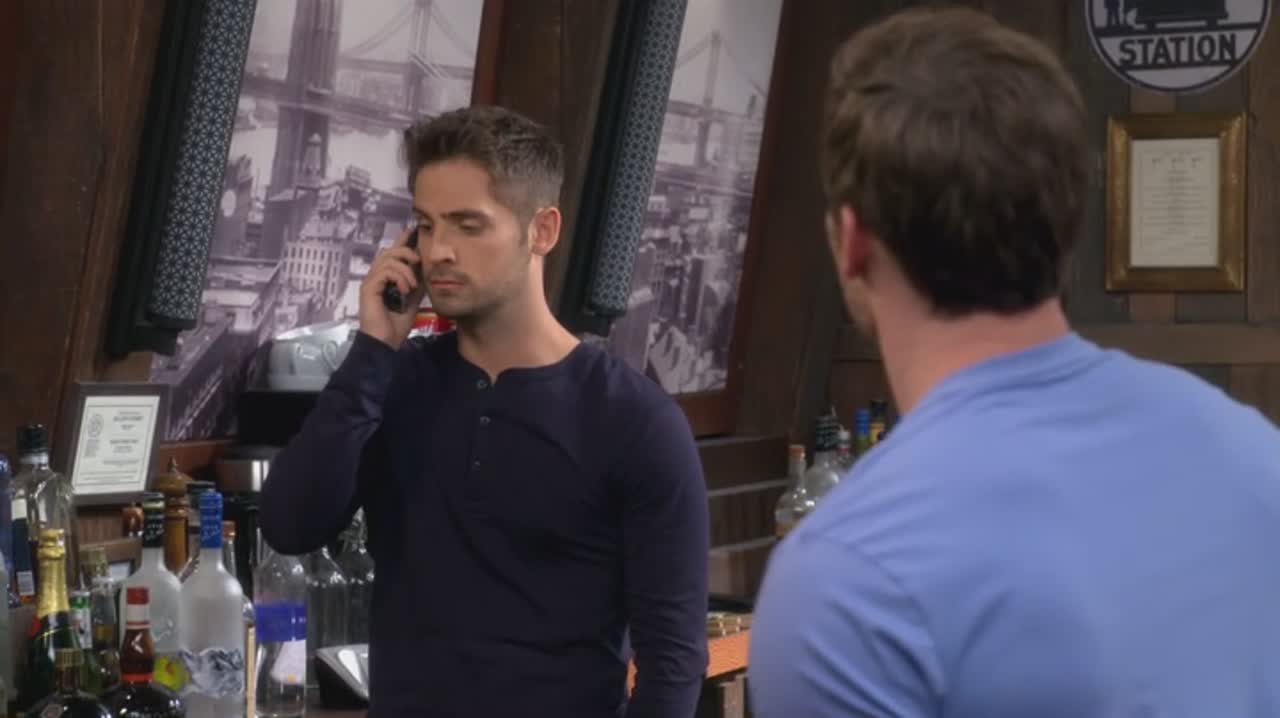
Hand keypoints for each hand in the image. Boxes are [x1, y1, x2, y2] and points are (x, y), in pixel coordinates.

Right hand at [358, 227, 424, 347]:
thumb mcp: (413, 301)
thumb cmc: (396, 325)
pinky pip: (385, 271)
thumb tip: (428, 272)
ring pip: (388, 258)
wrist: (385, 343)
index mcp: (385, 278)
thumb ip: (417, 285)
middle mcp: (375, 276)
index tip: (414, 230)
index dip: (402, 240)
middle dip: (407, 252)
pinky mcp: (368, 288)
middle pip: (389, 250)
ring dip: (405, 270)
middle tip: (418, 263)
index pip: (392, 252)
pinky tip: (404, 291)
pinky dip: (399, 278)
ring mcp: (370, 281)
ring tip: (412, 286)